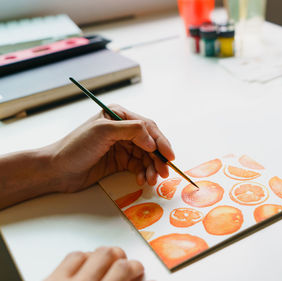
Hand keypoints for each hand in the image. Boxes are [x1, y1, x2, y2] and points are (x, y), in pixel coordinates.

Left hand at [45, 247, 143, 280]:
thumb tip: (131, 278)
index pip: (123, 270)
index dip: (135, 267)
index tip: (138, 270)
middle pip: (107, 254)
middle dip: (120, 257)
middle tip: (124, 264)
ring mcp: (61, 280)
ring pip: (87, 253)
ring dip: (99, 257)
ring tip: (104, 264)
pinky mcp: (48, 279)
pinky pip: (68, 258)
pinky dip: (80, 259)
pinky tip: (84, 266)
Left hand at [47, 104, 174, 192]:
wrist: (56, 170)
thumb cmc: (75, 147)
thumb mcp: (104, 131)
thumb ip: (132, 131)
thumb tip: (153, 142)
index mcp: (119, 115)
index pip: (148, 127)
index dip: (161, 141)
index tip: (169, 156)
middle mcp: (122, 129)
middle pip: (150, 143)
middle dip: (158, 158)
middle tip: (164, 172)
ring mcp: (121, 146)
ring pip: (146, 156)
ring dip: (152, 168)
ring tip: (152, 179)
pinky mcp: (119, 161)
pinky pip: (138, 166)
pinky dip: (143, 173)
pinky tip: (141, 180)